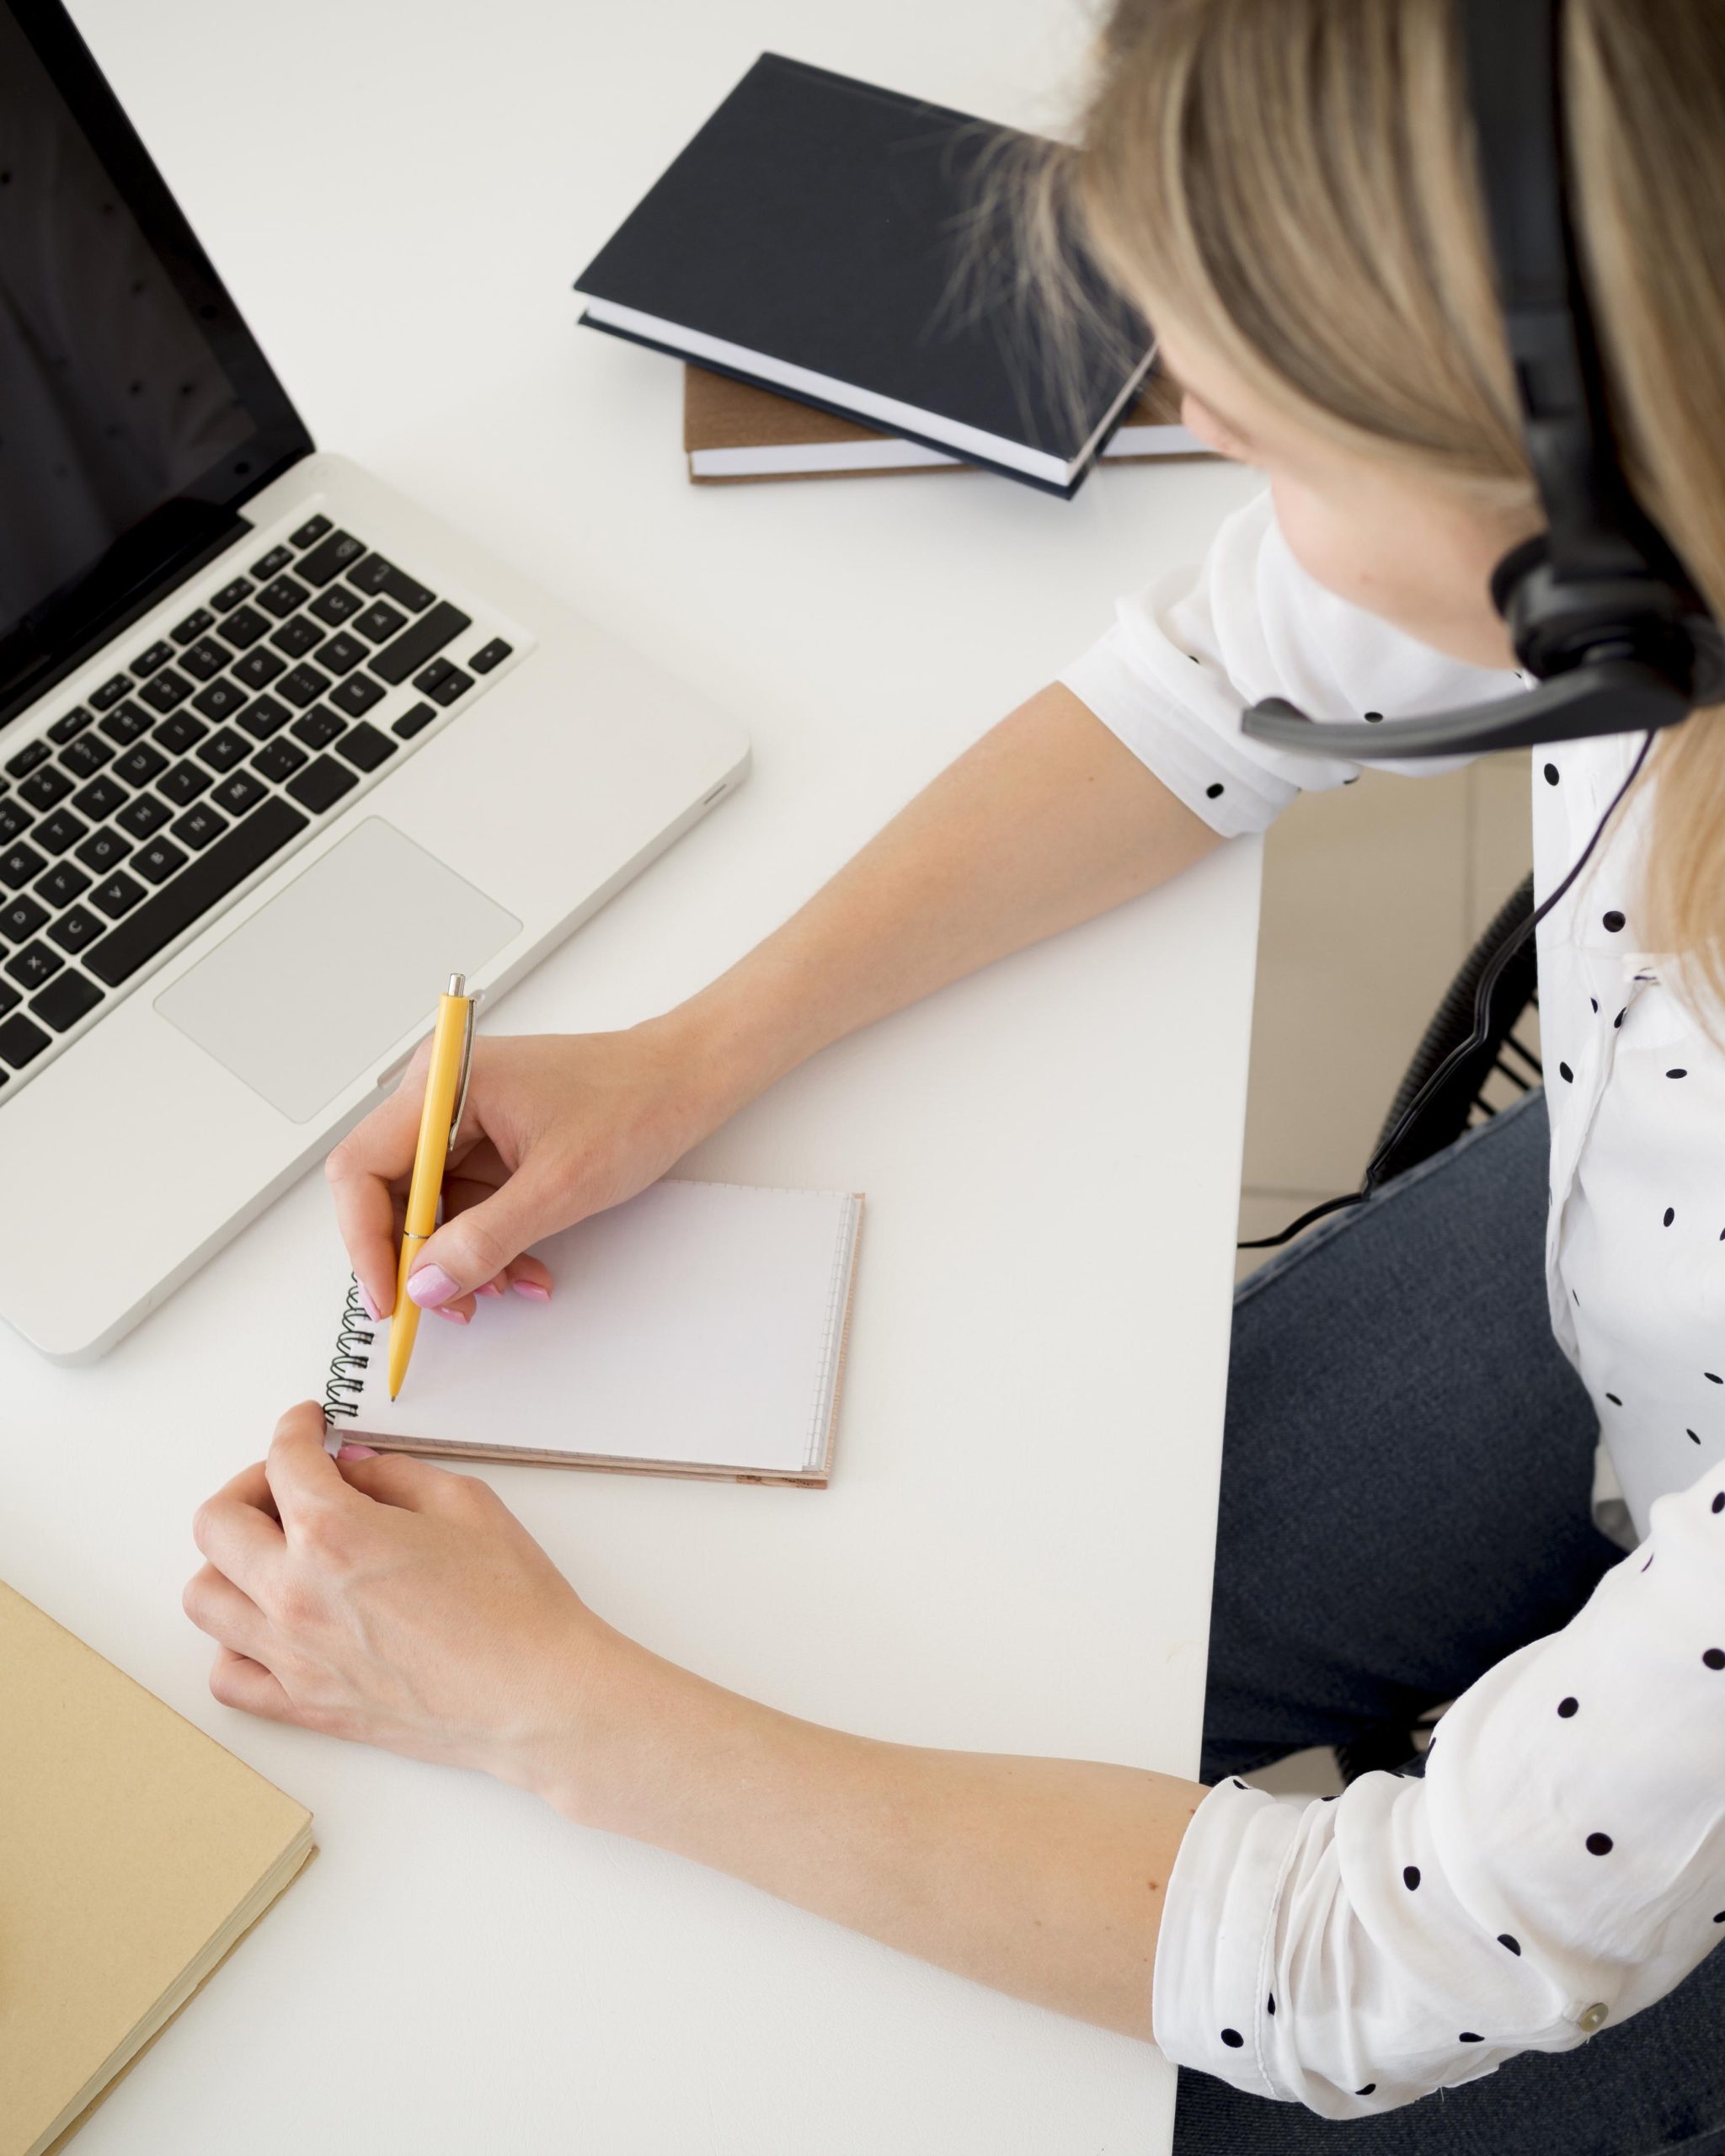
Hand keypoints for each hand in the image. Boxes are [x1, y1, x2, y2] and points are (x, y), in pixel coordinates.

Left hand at [184, 1402, 626, 1794]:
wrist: (536, 1695)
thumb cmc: (515, 1605)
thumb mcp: (467, 1504)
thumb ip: (396, 1476)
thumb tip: (354, 1471)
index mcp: (336, 1534)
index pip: (283, 1459)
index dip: (297, 1428)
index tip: (307, 1426)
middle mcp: (296, 1594)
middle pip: (216, 1523)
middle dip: (251, 1486)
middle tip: (294, 1485)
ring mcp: (292, 1656)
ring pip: (203, 1597)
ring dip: (230, 1562)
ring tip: (277, 1554)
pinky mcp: (304, 1704)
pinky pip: (226, 1674)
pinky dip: (235, 1642)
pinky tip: (274, 1623)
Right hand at [326, 1016, 732, 1324]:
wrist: (686, 1081)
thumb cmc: (635, 1103)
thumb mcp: (559, 1186)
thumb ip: (486, 1239)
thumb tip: (426, 1284)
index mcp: (446, 1084)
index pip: (362, 1166)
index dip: (366, 1241)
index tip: (391, 1296)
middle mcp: (443, 1095)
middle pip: (388, 1192)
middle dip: (419, 1258)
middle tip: (446, 1307)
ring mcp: (465, 1118)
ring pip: (430, 1208)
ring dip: (462, 1259)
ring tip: (507, 1288)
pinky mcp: (490, 1140)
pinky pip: (466, 1204)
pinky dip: (490, 1244)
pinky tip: (524, 1269)